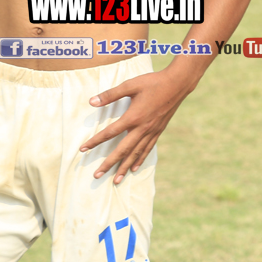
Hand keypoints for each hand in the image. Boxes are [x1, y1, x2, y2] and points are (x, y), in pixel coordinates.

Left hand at [80, 69, 195, 182]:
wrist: (178, 83)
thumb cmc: (153, 82)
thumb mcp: (130, 85)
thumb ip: (110, 94)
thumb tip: (91, 101)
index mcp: (133, 116)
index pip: (110, 133)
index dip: (95, 141)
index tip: (83, 149)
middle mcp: (142, 128)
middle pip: (123, 150)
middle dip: (109, 164)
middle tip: (97, 175)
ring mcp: (152, 131)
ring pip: (136, 153)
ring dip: (124, 167)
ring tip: (116, 180)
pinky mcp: (159, 130)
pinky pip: (148, 149)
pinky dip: (140, 159)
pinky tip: (134, 167)